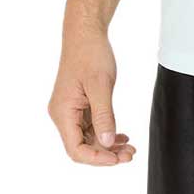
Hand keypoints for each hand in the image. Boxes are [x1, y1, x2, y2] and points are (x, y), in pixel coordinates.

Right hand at [47, 29, 136, 164]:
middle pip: (82, 147)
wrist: (85, 34)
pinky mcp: (79, 105)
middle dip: (106, 154)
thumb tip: (106, 144)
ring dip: (108, 145)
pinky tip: (121, 136)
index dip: (97, 159)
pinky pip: (91, 126)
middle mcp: (63, 115)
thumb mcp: (100, 85)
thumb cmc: (91, 54)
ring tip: (130, 148)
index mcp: (62, 112)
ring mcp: (70, 110)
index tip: (118, 159)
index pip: (76, 149)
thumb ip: (103, 115)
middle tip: (130, 155)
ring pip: (88, 138)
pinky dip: (105, 133)